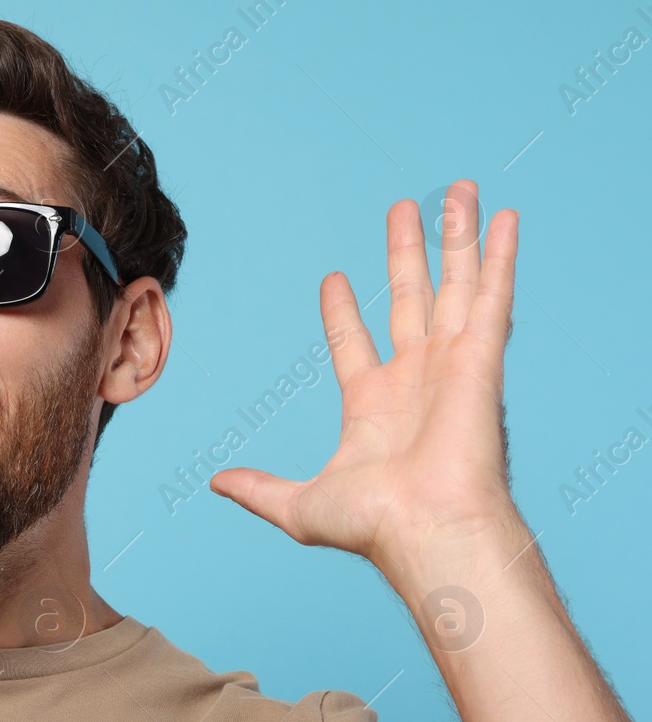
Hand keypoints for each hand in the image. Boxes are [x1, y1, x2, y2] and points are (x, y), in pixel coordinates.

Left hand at [209, 180, 519, 568]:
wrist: (427, 532)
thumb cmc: (375, 527)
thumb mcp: (299, 505)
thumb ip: (258, 489)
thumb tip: (215, 483)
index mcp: (373, 406)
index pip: (354, 341)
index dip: (343, 310)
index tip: (334, 277)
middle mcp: (416, 379)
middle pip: (411, 298)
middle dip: (408, 252)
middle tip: (404, 208)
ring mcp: (452, 365)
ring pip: (455, 284)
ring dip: (457, 236)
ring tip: (459, 189)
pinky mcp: (482, 358)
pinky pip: (492, 295)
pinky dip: (501, 256)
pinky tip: (507, 218)